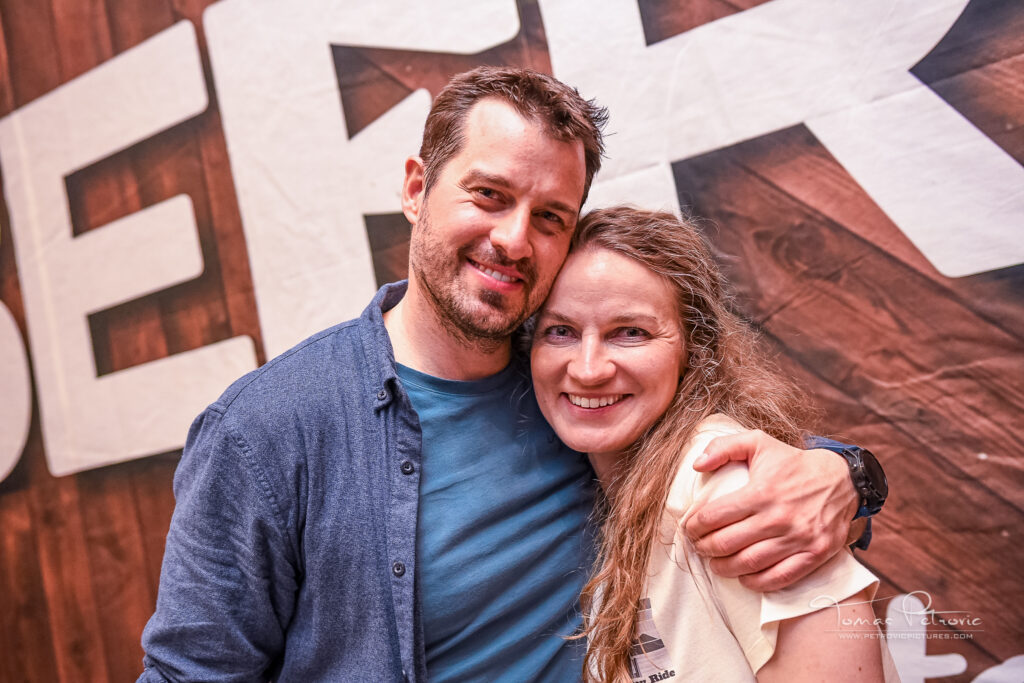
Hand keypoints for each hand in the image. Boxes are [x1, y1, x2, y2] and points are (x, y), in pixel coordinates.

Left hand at [682, 430, 858, 591]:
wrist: (842, 480)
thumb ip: (724, 447)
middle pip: (727, 543)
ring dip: (725, 568)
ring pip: (749, 564)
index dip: (694, 526)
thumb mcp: (758, 442)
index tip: (689, 528)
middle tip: (699, 547)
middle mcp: (778, 517)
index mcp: (761, 491)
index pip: (714, 516)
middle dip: (705, 548)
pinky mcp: (814, 554)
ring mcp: (798, 539)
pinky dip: (756, 582)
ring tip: (715, 563)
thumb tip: (696, 464)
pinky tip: (744, 577)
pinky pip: (779, 578)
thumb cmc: (794, 463)